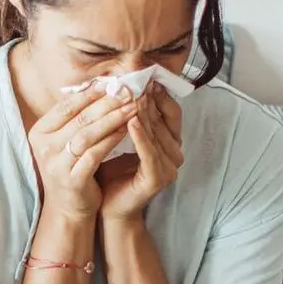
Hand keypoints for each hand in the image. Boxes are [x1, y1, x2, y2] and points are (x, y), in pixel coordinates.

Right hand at [28, 84, 137, 220]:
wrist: (67, 208)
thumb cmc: (70, 167)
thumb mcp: (66, 140)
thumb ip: (77, 117)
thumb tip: (100, 85)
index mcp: (40, 132)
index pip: (66, 106)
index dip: (90, 93)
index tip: (112, 83)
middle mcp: (44, 147)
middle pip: (79, 118)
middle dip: (106, 103)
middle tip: (128, 92)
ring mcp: (56, 164)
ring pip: (87, 134)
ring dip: (112, 119)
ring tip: (131, 108)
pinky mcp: (72, 179)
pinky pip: (95, 154)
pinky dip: (111, 141)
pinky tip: (125, 131)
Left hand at [98, 83, 183, 220]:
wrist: (108, 207)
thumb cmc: (112, 171)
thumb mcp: (122, 138)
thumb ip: (129, 116)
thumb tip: (123, 85)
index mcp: (170, 143)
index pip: (170, 112)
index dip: (159, 94)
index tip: (145, 77)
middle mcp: (175, 154)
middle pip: (163, 120)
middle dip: (149, 100)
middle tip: (137, 81)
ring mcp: (169, 168)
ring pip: (156, 134)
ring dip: (144, 113)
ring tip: (132, 95)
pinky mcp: (158, 178)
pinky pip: (149, 152)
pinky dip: (140, 136)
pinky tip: (130, 121)